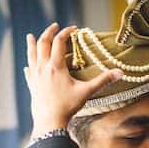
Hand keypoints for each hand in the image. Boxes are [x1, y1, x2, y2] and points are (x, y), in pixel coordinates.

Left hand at [23, 23, 122, 137]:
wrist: (49, 122)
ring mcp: (35, 76)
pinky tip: (28, 65)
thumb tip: (120, 72)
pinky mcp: (31, 85)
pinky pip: (28, 71)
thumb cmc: (67, 107)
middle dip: (49, 32)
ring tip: (31, 35)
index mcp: (56, 66)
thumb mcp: (86, 92)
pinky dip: (29, 64)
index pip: (59, 42)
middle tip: (54, 26)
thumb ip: (103, 81)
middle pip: (43, 43)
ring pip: (31, 54)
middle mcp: (43, 68)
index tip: (73, 29)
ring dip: (32, 43)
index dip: (66, 32)